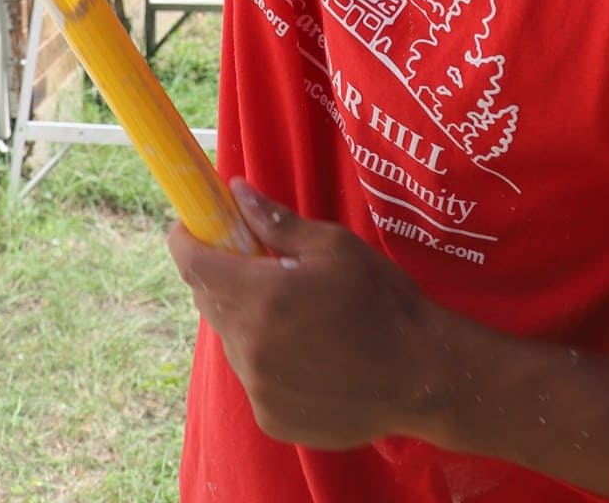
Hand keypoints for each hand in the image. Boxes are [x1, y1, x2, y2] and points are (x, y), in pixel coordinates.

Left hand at [168, 179, 452, 448]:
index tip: (192, 223)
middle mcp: (251, 348)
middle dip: (223, 274)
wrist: (422, 376)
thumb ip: (275, 222)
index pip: (193, 264)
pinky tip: (306, 351)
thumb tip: (235, 191)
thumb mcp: (334, 246)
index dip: (186, 238)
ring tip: (295, 311)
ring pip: (231, 338)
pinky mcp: (271, 418)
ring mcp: (259, 389)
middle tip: (257, 263)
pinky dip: (266, 356)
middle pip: (209, 301)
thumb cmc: (382, 300)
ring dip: (247, 317)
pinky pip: (253, 375)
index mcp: (263, 298)